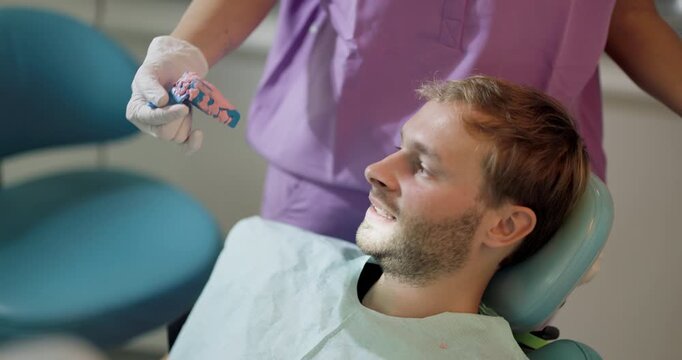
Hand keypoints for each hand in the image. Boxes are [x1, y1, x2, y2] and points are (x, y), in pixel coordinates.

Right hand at [126, 36, 208, 151]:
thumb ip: (150, 85)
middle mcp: (148, 124)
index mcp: (136, 111)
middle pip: (166, 133)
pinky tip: (198, 133)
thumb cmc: (160, 68)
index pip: (152, 120)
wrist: (177, 67)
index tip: (183, 108)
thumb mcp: (150, 71)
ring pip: (178, 137)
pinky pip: (186, 146)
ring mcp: (164, 129)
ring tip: (183, 103)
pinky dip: (193, 143)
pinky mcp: (179, 131)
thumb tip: (159, 102)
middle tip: (182, 100)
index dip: (168, 115)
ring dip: (186, 120)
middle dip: (178, 118)